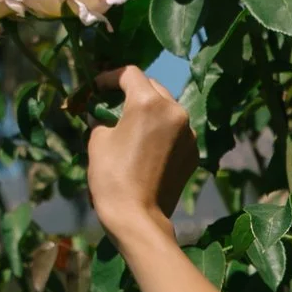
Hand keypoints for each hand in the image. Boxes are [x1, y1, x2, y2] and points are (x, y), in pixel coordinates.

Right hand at [87, 66, 196, 238]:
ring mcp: (189, 133)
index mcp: (148, 102)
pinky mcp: (194, 152)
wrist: (138, 217)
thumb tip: (105, 116)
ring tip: (131, 124)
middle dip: (132, 91)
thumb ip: (102, 118)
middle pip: (152, 87)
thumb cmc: (112, 176)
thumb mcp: (98, 140)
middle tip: (113, 102)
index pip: (130, 74)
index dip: (110, 76)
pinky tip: (147, 146)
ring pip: (168, 109)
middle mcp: (175, 111)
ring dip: (150, 110)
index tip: (97, 87)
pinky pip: (177, 131)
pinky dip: (162, 131)